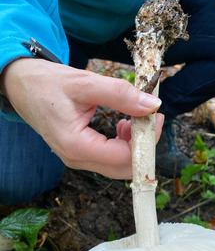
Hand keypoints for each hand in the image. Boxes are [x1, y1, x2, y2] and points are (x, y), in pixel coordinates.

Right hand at [0, 58, 163, 178]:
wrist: (22, 86)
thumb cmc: (47, 83)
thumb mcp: (85, 83)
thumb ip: (120, 95)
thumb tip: (153, 105)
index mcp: (76, 146)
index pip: (124, 157)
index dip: (147, 140)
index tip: (156, 117)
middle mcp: (78, 159)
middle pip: (125, 167)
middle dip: (145, 145)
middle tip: (150, 117)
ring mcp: (79, 159)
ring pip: (120, 164)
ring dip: (135, 144)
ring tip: (134, 118)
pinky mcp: (82, 153)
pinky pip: (111, 158)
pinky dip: (125, 144)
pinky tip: (123, 125)